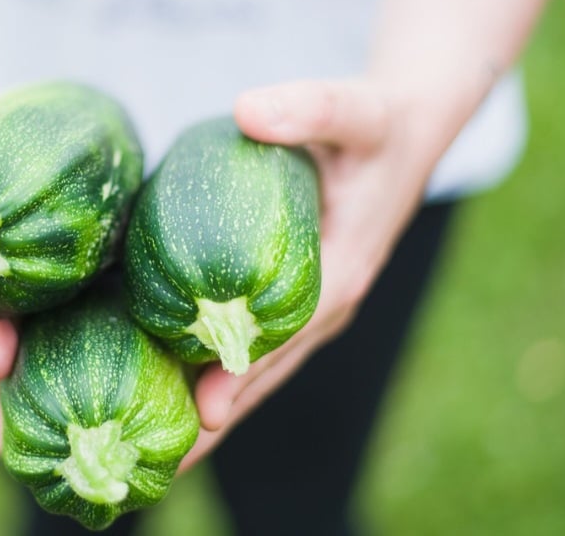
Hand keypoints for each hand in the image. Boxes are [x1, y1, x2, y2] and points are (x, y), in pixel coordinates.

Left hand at [179, 77, 445, 471]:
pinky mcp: (299, 297)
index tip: (203, 412)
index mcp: (343, 268)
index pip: (287, 333)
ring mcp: (314, 305)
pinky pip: (257, 344)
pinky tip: (174, 385)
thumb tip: (247, 110)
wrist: (406, 131)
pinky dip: (219, 370)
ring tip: (158, 448)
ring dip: (214, 402)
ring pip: (260, 365)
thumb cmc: (376, 123)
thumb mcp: (353, 109)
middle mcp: (329, 301)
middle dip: (219, 412)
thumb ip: (309, 107)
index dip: (245, 371)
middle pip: (268, 368)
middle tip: (161, 457)